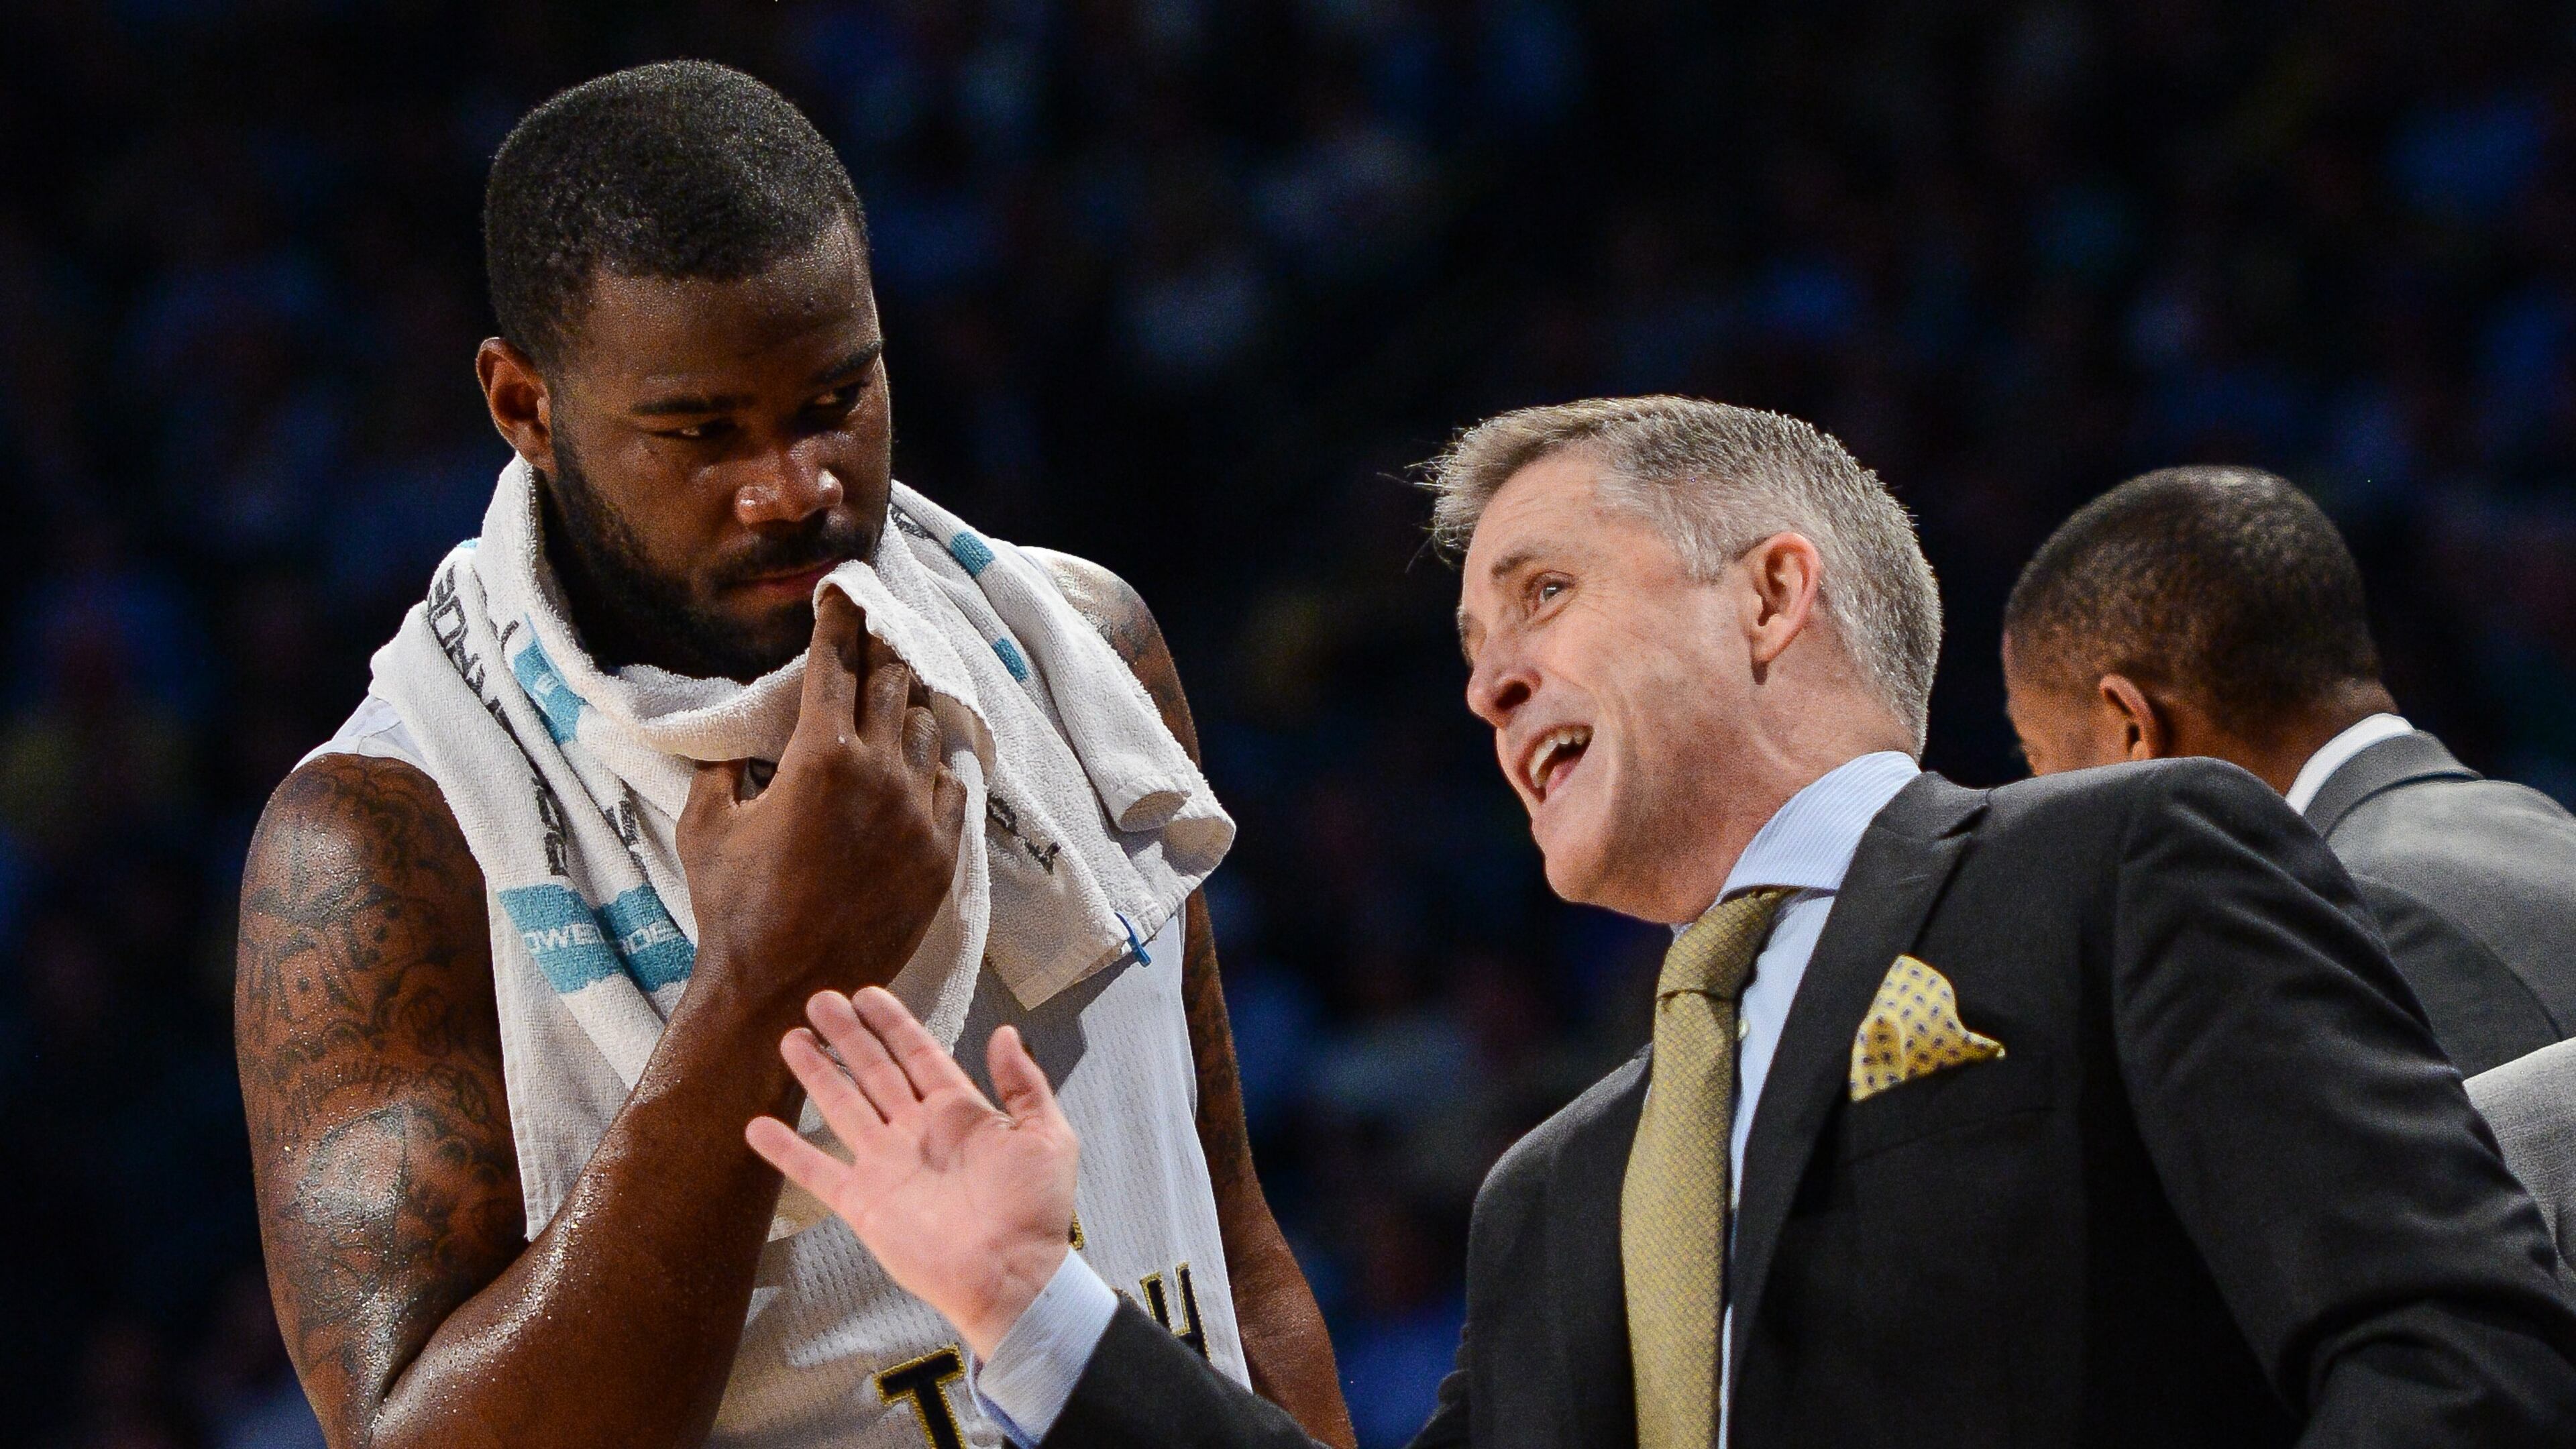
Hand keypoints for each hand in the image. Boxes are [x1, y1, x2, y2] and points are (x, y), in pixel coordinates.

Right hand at [678, 591, 968, 1029]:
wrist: (784, 989)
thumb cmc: (734, 909)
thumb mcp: (706, 826)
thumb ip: (722, 770)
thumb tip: (737, 744)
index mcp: (820, 756)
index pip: (836, 663)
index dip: (840, 621)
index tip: (844, 593)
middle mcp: (880, 774)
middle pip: (893, 684)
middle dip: (881, 653)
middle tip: (877, 635)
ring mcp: (918, 815)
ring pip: (929, 731)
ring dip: (911, 707)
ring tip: (900, 695)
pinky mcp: (941, 855)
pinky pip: (951, 787)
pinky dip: (935, 767)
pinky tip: (923, 761)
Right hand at [746, 988, 1078, 1358]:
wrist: (1010, 1275)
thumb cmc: (1034, 1210)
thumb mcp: (1046, 1136)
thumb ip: (1024, 1084)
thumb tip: (1003, 1032)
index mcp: (959, 1111)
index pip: (918, 1054)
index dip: (893, 1024)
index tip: (867, 994)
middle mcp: (917, 1131)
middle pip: (874, 1070)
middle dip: (848, 1036)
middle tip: (819, 1000)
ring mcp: (886, 1165)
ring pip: (843, 1107)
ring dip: (816, 1074)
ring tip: (790, 1039)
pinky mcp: (863, 1202)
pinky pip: (817, 1170)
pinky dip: (787, 1150)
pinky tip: (758, 1126)